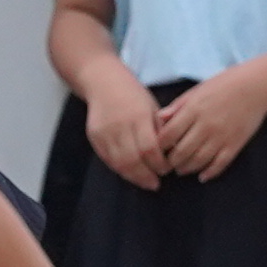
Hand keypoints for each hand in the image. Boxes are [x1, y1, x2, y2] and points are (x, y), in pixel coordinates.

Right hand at [83, 75, 176, 190]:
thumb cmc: (133, 94)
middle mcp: (120, 126)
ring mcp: (104, 133)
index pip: (149, 148)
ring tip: (145, 183)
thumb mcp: (152, 106)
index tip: (167, 169)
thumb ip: (159, 129)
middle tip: (156, 183)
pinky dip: (120, 170)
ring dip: (133, 177)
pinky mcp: (94, 138)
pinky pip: (108, 160)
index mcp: (138, 116)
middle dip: (146, 176)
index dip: (159, 163)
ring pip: (119, 163)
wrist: (102, 83)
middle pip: (133, 160)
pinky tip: (130, 174)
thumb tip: (171, 153)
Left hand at [148, 66, 266, 178]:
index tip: (157, 148)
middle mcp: (205, 125)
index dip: (159, 145)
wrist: (256, 87)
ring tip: (182, 169)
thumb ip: (177, 106)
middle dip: (171, 161)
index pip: (168, 134)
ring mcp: (221, 136)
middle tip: (168, 163)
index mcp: (193, 110)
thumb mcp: (196, 91)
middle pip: (181, 152)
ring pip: (198, 160)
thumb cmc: (224, 85)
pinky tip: (202, 176)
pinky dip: (209, 173)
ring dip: (187, 168)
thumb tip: (159, 119)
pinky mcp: (235, 144)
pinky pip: (219, 164)